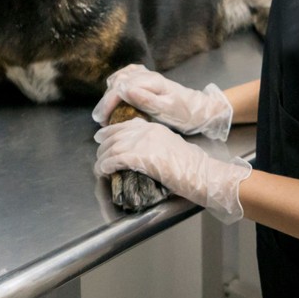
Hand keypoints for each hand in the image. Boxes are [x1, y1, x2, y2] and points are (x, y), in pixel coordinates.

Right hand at [91, 64, 231, 139]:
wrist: (201, 110)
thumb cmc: (185, 114)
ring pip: (121, 77)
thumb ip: (145, 100)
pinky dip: (118, 81)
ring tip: (105, 110)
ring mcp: (148, 76)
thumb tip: (123, 90)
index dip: (108, 103)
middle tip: (100, 120)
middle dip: (106, 100)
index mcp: (151, 82)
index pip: (121, 88)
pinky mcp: (149, 80)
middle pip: (118, 82)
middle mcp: (148, 75)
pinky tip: (115, 91)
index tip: (102, 120)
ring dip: (110, 92)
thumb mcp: (166, 110)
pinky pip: (128, 74)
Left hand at [94, 119, 249, 222]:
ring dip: (103, 158)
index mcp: (154, 127)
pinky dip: (107, 164)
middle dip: (103, 146)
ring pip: (113, 147)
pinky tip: (104, 170)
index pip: (125, 125)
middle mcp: (147, 131)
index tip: (100, 136)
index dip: (109, 131)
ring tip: (99, 166)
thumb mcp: (170, 146)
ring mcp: (144, 143)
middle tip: (99, 156)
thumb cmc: (190, 165)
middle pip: (116, 135)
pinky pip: (116, 159)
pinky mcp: (142, 157)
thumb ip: (153, 144)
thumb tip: (137, 152)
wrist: (199, 172)